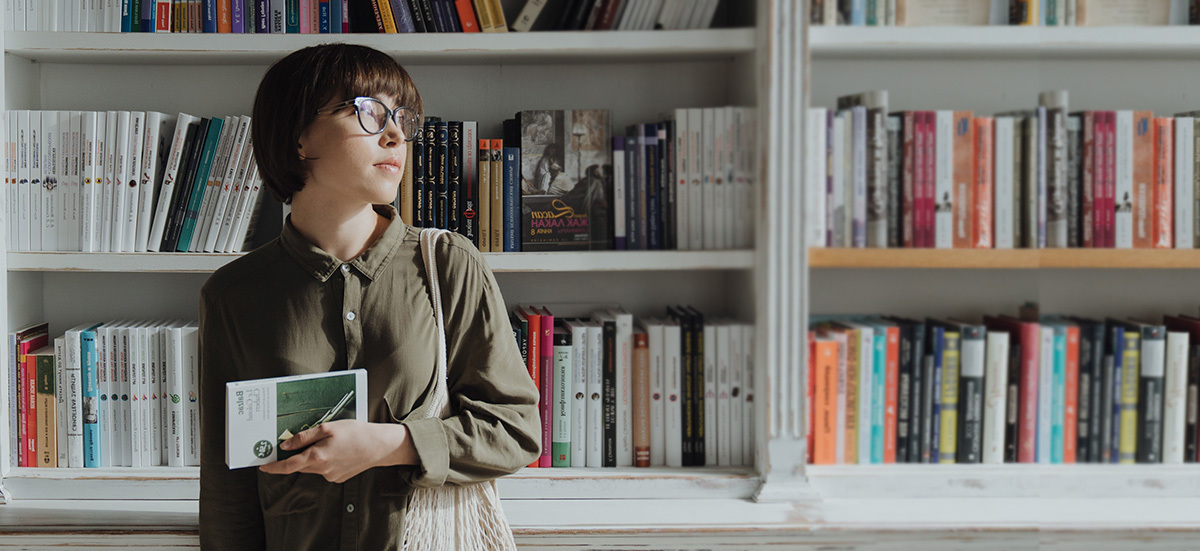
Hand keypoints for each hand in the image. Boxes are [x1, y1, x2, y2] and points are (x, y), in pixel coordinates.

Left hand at [258, 420, 416, 482]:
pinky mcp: (338, 477)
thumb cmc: (355, 433)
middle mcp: (322, 470)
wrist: (379, 446)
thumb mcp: (328, 428)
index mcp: (317, 457)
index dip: (274, 467)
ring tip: (327, 442)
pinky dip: (325, 460)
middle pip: (300, 465)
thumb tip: (285, 446)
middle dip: (295, 457)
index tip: (263, 466)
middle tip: (294, 444)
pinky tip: (338, 450)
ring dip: (312, 457)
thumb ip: (304, 437)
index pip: (288, 466)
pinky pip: (324, 469)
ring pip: (312, 467)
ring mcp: (330, 476)